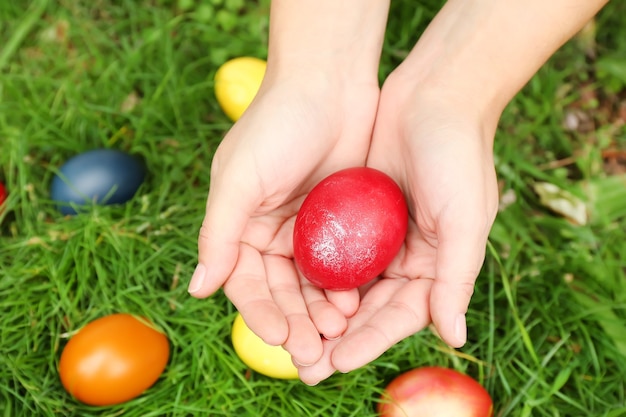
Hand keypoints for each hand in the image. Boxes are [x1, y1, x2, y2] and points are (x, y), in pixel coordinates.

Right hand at [189, 71, 379, 365]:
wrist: (327, 82)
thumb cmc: (276, 125)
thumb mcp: (238, 178)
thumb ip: (218, 233)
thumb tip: (198, 288)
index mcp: (238, 226)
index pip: (246, 283)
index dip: (261, 313)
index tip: (282, 338)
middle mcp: (269, 233)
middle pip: (281, 291)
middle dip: (296, 323)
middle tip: (315, 354)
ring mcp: (306, 229)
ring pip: (312, 284)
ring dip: (322, 311)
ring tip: (339, 333)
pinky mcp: (339, 221)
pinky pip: (341, 263)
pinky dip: (346, 286)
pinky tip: (357, 303)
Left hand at [297, 70, 499, 383]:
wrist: (435, 94)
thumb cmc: (458, 155)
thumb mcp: (465, 218)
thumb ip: (456, 278)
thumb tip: (454, 337)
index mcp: (437, 267)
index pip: (400, 316)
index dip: (370, 342)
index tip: (337, 362)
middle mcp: (408, 257)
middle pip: (368, 308)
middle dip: (338, 337)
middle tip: (306, 364)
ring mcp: (380, 235)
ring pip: (346, 284)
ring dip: (321, 310)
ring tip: (292, 335)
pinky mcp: (357, 211)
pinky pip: (333, 248)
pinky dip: (316, 270)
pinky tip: (291, 287)